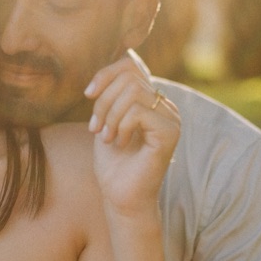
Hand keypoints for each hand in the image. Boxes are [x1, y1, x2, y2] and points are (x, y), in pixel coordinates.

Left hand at [84, 53, 179, 214]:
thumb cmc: (112, 163)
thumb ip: (111, 93)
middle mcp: (166, 106)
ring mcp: (171, 119)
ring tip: (106, 137)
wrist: (120, 196)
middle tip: (96, 128)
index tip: (88, 94)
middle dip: (103, 101)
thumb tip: (113, 64)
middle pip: (129, 78)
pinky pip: (139, 111)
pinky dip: (121, 125)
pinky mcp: (170, 133)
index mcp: (152, 100)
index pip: (131, 66)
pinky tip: (118, 142)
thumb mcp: (106, 119)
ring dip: (110, 115)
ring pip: (133, 92)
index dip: (106, 74)